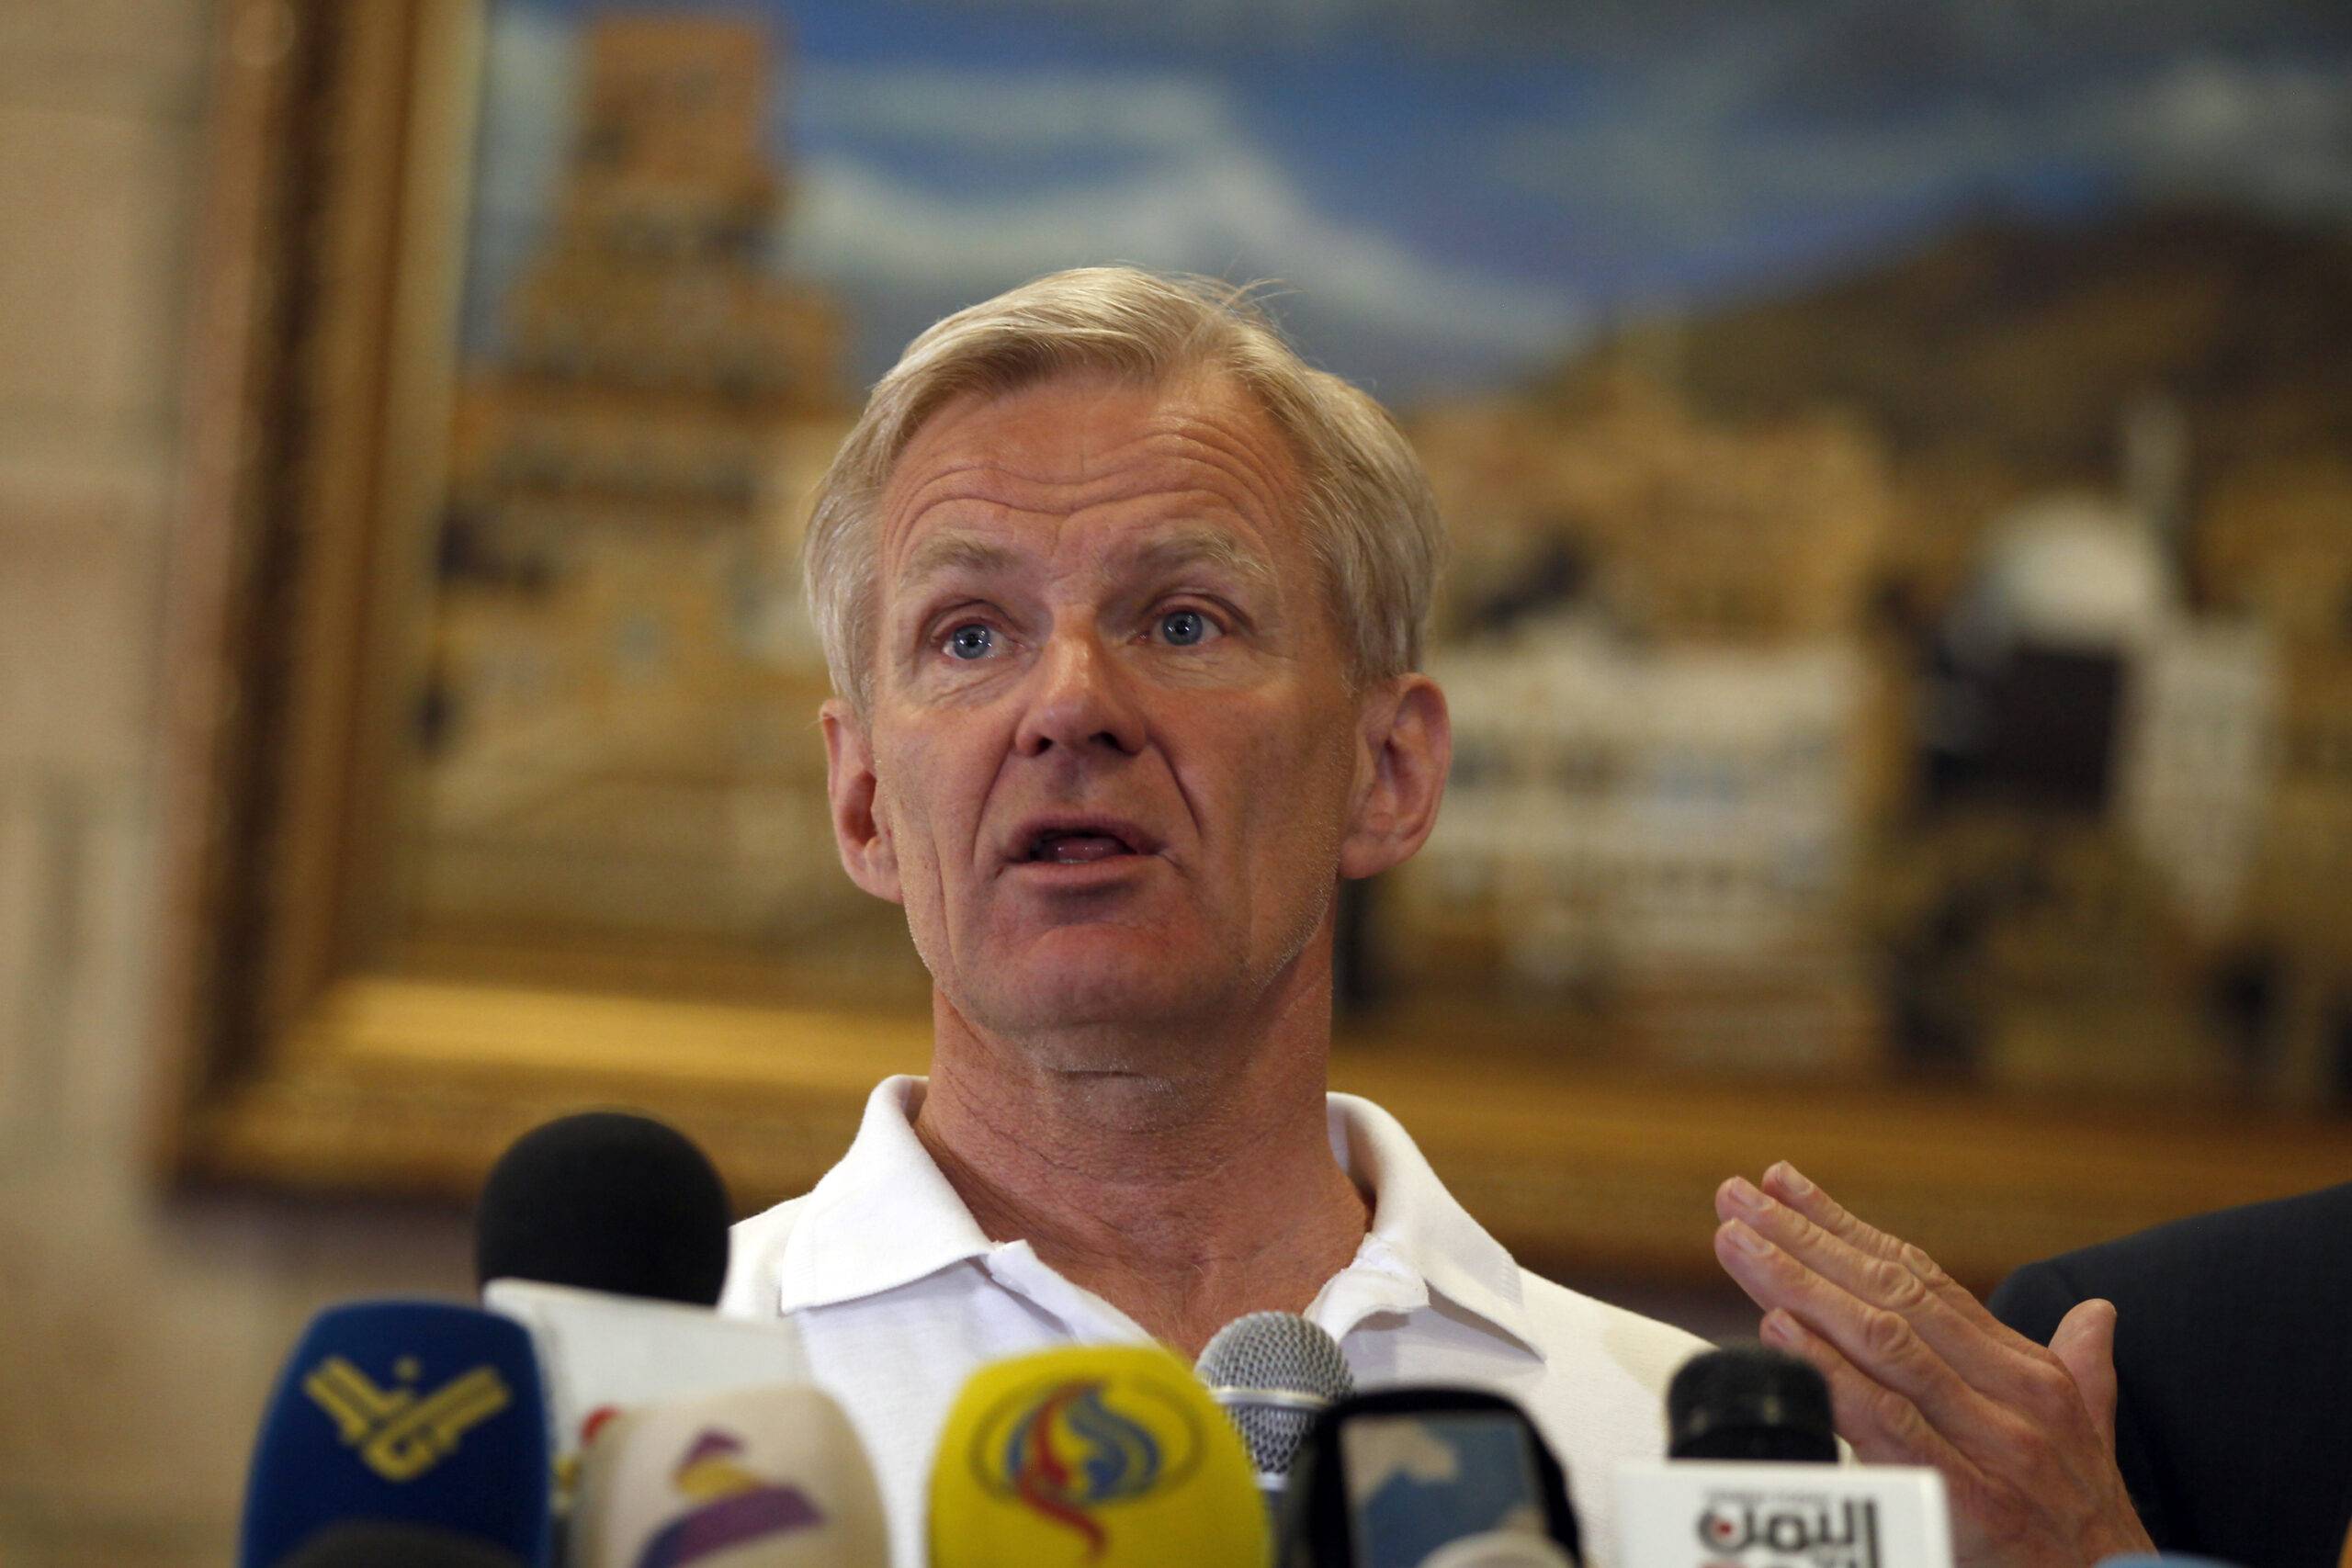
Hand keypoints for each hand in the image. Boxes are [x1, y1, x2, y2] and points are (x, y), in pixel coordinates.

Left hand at [1712, 1162, 2153, 1567]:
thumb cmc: (2094, 1523)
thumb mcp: (2092, 1435)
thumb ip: (2084, 1368)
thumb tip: (2097, 1313)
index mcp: (2028, 1372)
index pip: (1921, 1279)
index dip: (1846, 1227)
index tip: (1783, 1186)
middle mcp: (2010, 1394)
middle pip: (1889, 1294)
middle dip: (1804, 1239)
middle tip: (1736, 1198)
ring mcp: (1990, 1443)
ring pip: (1880, 1341)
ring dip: (1799, 1286)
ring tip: (1737, 1243)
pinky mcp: (1968, 1497)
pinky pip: (1885, 1421)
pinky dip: (1829, 1371)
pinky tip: (1777, 1330)